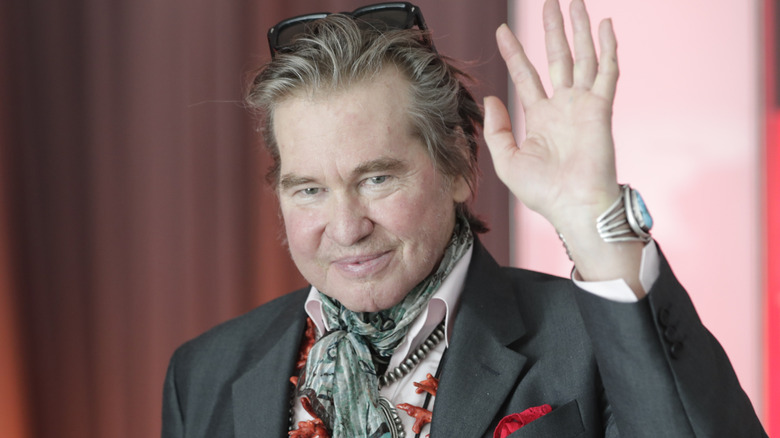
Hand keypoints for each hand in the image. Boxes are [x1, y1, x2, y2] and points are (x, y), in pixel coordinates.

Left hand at [485, 0, 645, 295]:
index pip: (526, 76)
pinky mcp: (601, 108)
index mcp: (541, 118)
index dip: (514, 53)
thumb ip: (497, 130)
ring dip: (578, 30)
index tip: (502, 32)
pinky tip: (605, 26)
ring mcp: (584, 105)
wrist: (573, 207)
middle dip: (552, 30)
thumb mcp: (507, 161)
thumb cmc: (544, 192)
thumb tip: (491, 99)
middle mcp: (563, 107)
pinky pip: (606, 72)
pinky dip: (607, 48)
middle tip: (549, 3)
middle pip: (557, 58)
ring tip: (573, 3)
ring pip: (582, 57)